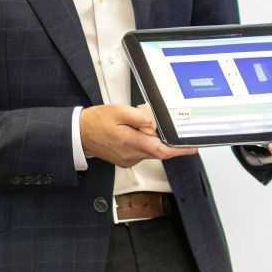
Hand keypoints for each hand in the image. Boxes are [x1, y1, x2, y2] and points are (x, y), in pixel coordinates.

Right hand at [81, 104, 198, 167]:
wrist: (80, 133)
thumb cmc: (96, 121)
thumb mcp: (119, 111)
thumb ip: (140, 117)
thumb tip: (155, 123)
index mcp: (129, 142)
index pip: (160, 150)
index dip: (178, 150)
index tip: (192, 147)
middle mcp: (130, 155)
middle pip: (157, 148)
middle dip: (158, 134)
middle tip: (145, 119)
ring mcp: (128, 159)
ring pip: (149, 149)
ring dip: (149, 136)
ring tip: (132, 123)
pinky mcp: (126, 160)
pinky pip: (142, 150)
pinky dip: (142, 140)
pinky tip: (131, 130)